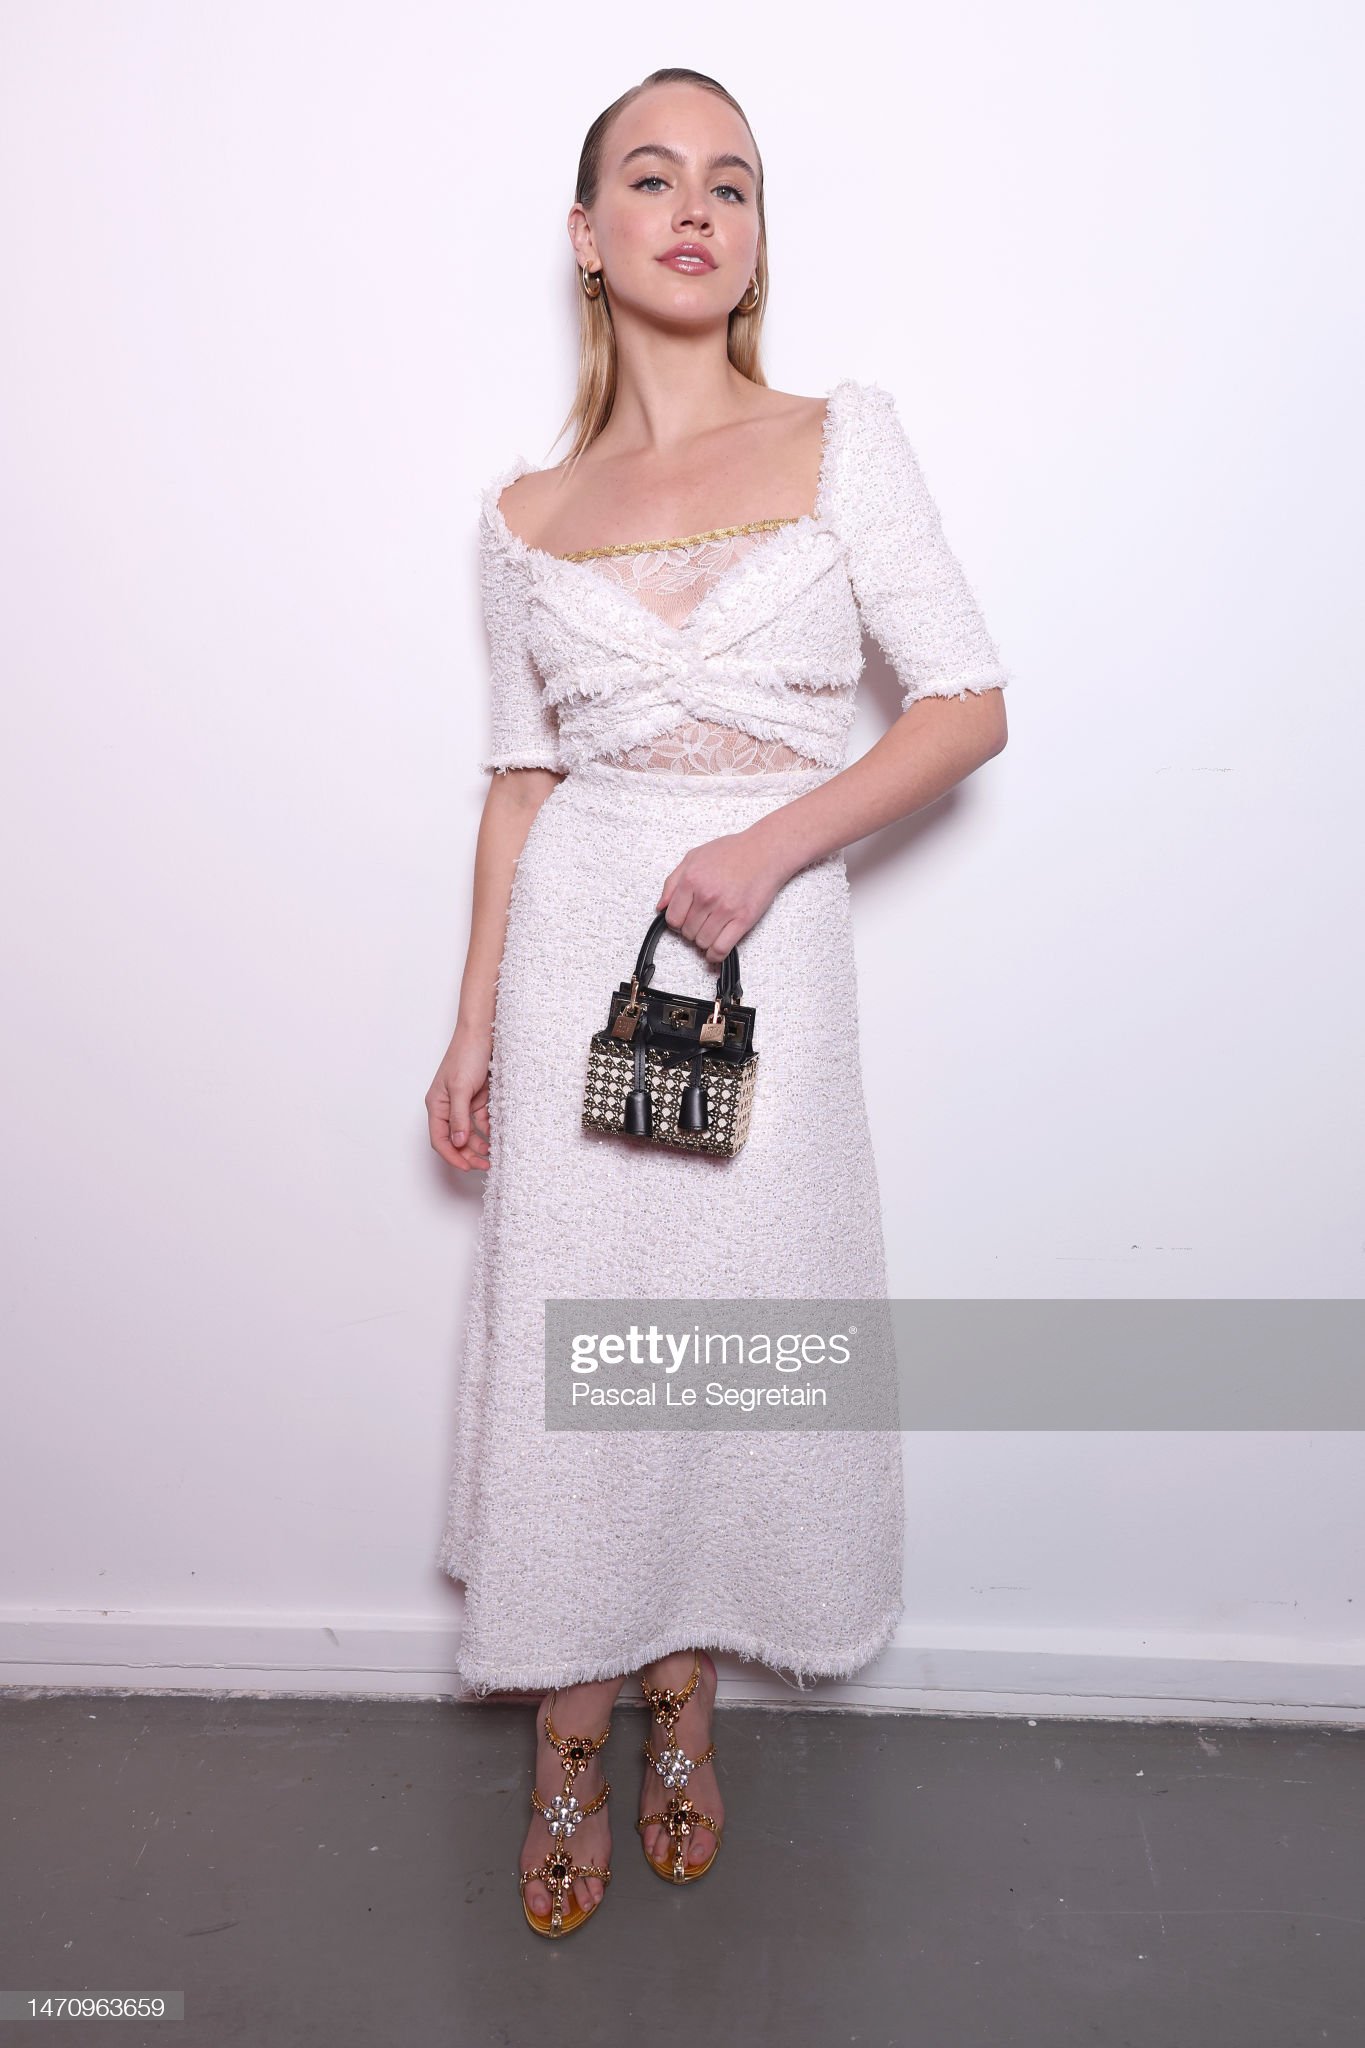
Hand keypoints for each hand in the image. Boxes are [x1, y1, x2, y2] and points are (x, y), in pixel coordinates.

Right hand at [426, 1024, 492, 1171]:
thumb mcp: (461, 1088)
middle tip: (484, 1166)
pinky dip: (488, 1131)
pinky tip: (497, 1137)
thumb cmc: (466, 1055)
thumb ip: (459, 1117)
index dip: (451, 1156)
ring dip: (479, 1145)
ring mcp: (464, 1104)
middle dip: (467, 1155)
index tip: (467, 1167)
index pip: (439, 1139)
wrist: (484, 1033)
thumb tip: (458, 1142)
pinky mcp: (479, 1099)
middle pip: (455, 1140)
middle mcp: (448, 1107)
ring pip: (469, 1133)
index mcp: (436, 1105)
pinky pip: (482, 1122)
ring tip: (493, 1154)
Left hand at [655, 826, 788, 967]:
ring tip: (710, 930)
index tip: (684, 920)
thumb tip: (661, 907)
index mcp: (691, 880)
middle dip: (691, 930)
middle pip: (687, 932)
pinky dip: (715, 955)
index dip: (676, 922)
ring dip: (704, 941)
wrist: (766, 851)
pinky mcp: (743, 920)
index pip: (672, 918)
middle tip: (701, 922)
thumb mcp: (694, 857)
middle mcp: (706, 896)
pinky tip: (715, 949)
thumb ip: (673, 882)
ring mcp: (725, 909)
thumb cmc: (734, 852)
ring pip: (702, 942)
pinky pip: (721, 949)